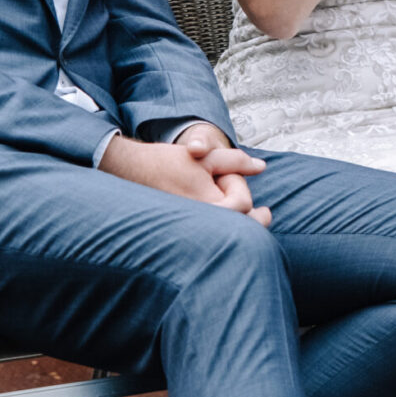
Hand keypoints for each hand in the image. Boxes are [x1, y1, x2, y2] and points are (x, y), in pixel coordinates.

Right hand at [100, 125, 270, 225]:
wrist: (130, 173)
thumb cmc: (167, 162)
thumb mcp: (204, 156)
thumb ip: (236, 161)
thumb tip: (262, 167)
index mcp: (207, 204)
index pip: (242, 204)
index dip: (239, 187)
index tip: (228, 178)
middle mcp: (200, 224)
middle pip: (242, 228)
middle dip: (254, 218)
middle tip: (265, 213)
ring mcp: (191, 233)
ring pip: (229, 237)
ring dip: (241, 227)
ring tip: (253, 219)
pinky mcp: (184, 238)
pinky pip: (214, 241)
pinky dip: (225, 232)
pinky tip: (227, 225)